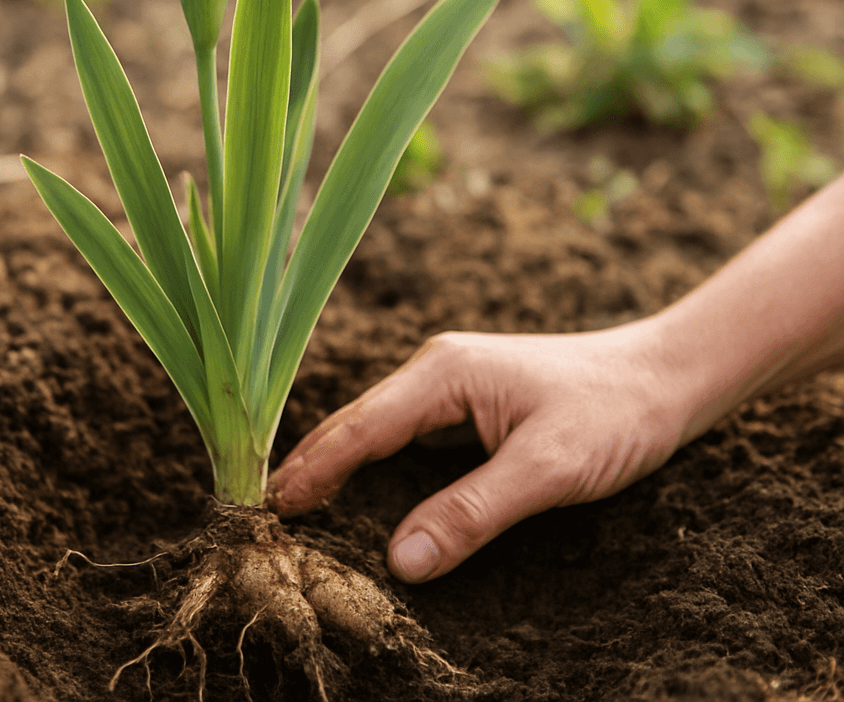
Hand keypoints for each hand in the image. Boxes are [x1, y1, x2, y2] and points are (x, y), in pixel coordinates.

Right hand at [267, 322, 690, 582]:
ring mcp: (451, 387)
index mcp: (443, 372)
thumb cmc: (613, 413)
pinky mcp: (467, 407)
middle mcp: (436, 372)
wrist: (666, 379)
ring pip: (379, 434)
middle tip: (267, 519)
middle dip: (314, 470)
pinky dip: (377, 471)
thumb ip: (470, 512)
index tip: (268, 509)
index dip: (312, 469)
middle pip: (358, 426)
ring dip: (342, 472)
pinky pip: (408, 442)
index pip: (360, 427)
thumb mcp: (546, 468)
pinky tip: (364, 500)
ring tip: (300, 516)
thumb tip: (398, 562)